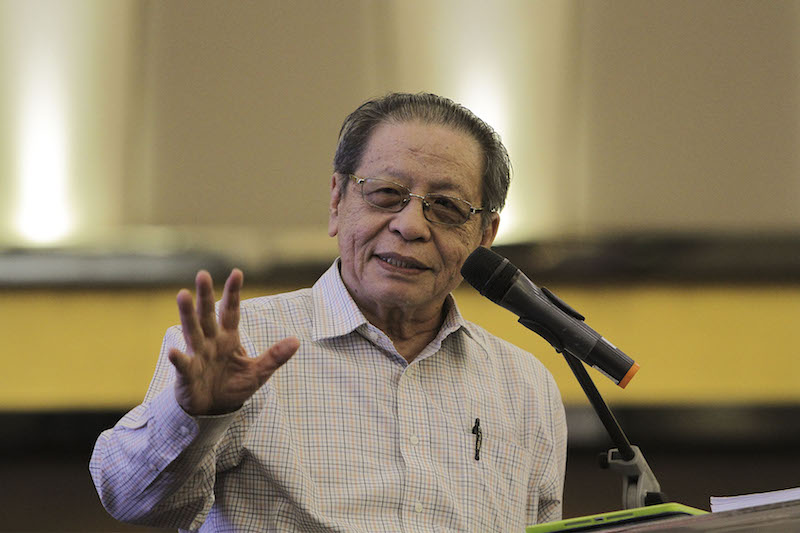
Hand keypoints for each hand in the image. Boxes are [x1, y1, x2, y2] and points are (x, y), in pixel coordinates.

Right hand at [167, 269, 298, 415]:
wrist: (212, 410)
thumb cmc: (232, 386)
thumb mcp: (258, 372)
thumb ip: (274, 356)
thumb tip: (296, 341)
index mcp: (228, 338)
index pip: (231, 312)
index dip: (233, 293)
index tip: (236, 273)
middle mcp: (211, 342)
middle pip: (208, 314)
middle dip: (206, 295)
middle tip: (203, 274)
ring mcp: (197, 355)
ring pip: (192, 331)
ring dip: (188, 314)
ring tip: (183, 294)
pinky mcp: (188, 374)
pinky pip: (183, 365)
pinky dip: (178, 359)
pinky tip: (173, 351)